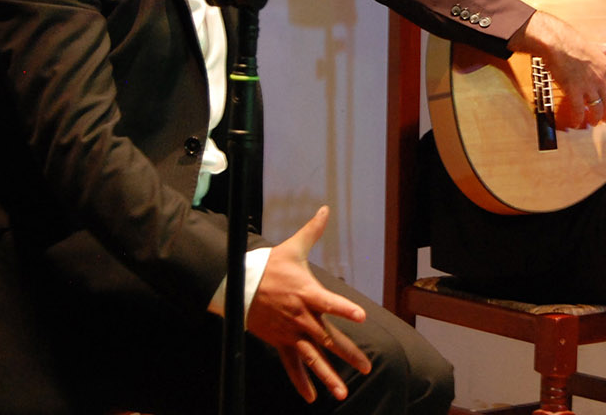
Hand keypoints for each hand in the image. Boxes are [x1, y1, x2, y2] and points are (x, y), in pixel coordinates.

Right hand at [245, 206, 371, 402]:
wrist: (239, 285)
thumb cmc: (271, 266)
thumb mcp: (293, 248)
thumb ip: (313, 230)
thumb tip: (325, 208)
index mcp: (308, 293)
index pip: (331, 302)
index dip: (345, 309)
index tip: (361, 317)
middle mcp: (302, 317)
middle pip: (328, 339)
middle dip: (348, 354)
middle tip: (366, 367)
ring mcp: (291, 333)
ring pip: (313, 359)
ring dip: (328, 377)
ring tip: (343, 393)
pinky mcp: (281, 342)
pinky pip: (292, 366)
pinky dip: (301, 382)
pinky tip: (312, 397)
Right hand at [508, 10, 605, 129]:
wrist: (557, 42)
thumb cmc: (571, 41)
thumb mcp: (591, 45)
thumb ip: (601, 49)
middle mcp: (600, 78)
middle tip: (605, 119)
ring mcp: (588, 86)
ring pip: (597, 109)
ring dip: (595, 119)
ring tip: (592, 124)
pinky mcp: (574, 91)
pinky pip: (579, 110)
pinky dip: (578, 119)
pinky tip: (576, 123)